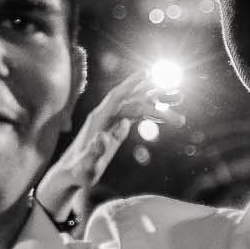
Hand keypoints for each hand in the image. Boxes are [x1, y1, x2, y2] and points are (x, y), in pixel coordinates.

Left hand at [37, 69, 182, 225]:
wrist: (69, 175)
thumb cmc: (76, 172)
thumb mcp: (84, 166)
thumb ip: (94, 152)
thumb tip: (105, 137)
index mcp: (98, 120)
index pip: (117, 97)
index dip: (132, 84)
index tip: (149, 73)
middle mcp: (105, 117)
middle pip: (133, 101)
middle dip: (156, 97)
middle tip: (180, 96)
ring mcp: (111, 122)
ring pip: (137, 106)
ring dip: (157, 103)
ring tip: (179, 99)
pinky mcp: (116, 129)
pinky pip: (136, 116)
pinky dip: (151, 114)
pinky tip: (165, 115)